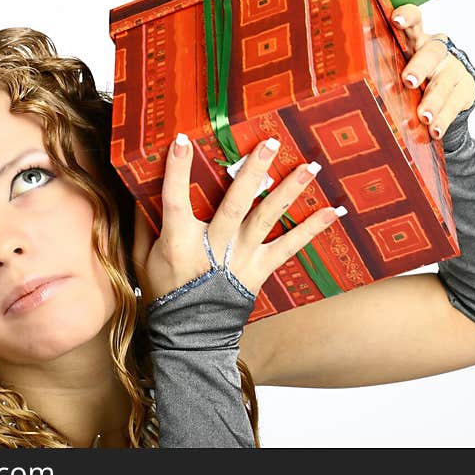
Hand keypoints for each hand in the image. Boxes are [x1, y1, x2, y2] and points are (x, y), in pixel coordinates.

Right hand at [132, 136, 343, 306]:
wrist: (190, 334)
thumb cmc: (164, 293)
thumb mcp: (143, 258)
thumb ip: (143, 223)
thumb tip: (141, 188)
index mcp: (179, 241)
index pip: (175, 198)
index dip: (177, 169)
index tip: (182, 140)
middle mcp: (214, 247)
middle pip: (234, 203)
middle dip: (252, 172)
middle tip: (269, 144)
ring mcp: (241, 259)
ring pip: (266, 218)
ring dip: (288, 191)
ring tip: (309, 167)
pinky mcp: (260, 270)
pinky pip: (289, 247)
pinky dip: (312, 229)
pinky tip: (334, 211)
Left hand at [391, 4, 474, 139]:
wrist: (448, 87)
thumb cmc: (412, 72)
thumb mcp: (397, 63)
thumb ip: (380, 64)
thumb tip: (344, 76)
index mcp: (415, 39)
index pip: (415, 20)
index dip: (407, 17)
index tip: (396, 20)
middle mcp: (435, 51)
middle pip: (431, 53)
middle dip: (419, 66)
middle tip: (408, 81)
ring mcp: (452, 69)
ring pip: (443, 82)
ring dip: (433, 100)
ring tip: (424, 116)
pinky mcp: (464, 89)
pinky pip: (454, 104)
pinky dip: (443, 119)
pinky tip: (435, 130)